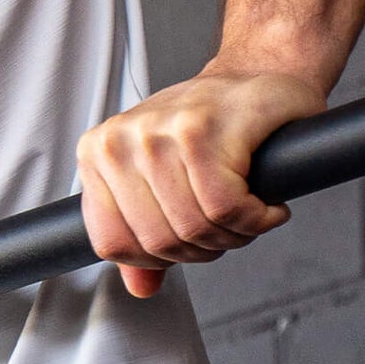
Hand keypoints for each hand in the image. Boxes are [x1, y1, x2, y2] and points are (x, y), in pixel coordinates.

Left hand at [76, 68, 325, 299]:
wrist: (259, 75)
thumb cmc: (212, 125)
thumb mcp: (162, 178)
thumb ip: (144, 234)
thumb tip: (141, 288)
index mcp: (97, 155)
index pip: (115, 245)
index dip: (161, 258)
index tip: (192, 240)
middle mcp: (119, 142)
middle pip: (159, 242)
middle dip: (204, 249)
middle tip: (231, 228)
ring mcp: (156, 134)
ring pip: (194, 229)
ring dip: (236, 236)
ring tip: (250, 213)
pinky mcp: (200, 131)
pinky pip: (226, 210)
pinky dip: (257, 220)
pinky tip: (267, 206)